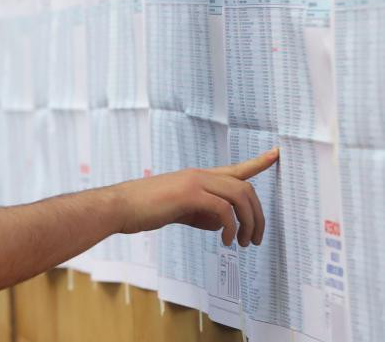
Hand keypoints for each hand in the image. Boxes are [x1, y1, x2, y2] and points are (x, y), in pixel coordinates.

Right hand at [112, 148, 278, 246]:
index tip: (277, 154)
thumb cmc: (146, 210)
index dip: (259, 162)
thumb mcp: (180, 212)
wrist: (120, 207)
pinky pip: (224, 209)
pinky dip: (230, 227)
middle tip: (256, 239)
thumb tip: (223, 223)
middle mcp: (199, 175)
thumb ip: (203, 214)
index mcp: (198, 177)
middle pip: (245, 187)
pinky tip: (225, 241)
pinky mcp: (189, 194)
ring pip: (239, 195)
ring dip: (249, 222)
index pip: (236, 168)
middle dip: (258, 215)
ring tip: (243, 243)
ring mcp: (194, 182)